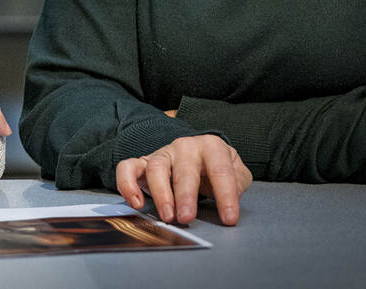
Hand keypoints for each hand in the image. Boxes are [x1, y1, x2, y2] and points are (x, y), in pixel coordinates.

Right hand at [115, 135, 250, 225]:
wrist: (198, 156)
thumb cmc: (216, 168)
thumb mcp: (237, 172)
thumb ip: (238, 182)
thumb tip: (231, 198)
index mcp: (211, 147)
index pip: (220, 170)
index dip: (226, 195)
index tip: (228, 218)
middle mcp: (185, 146)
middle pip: (184, 169)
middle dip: (185, 195)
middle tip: (187, 218)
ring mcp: (163, 153)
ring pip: (156, 168)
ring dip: (160, 194)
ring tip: (168, 216)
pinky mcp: (144, 163)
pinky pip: (128, 168)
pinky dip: (127, 184)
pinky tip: (136, 203)